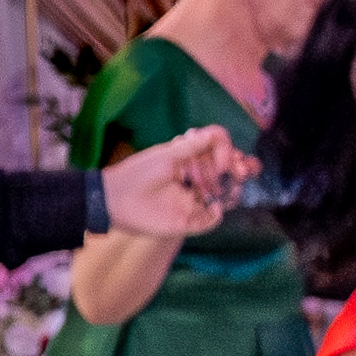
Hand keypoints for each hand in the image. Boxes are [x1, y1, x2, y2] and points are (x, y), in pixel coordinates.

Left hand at [102, 126, 243, 237]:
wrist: (113, 202)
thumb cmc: (136, 176)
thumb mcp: (166, 156)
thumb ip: (192, 146)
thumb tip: (216, 134)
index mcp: (188, 162)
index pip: (217, 153)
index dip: (227, 152)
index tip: (223, 160)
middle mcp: (194, 181)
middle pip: (226, 174)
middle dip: (239, 168)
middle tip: (243, 170)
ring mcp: (192, 201)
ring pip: (224, 195)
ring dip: (234, 188)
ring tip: (234, 183)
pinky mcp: (188, 220)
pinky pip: (212, 219)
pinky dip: (218, 212)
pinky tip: (217, 205)